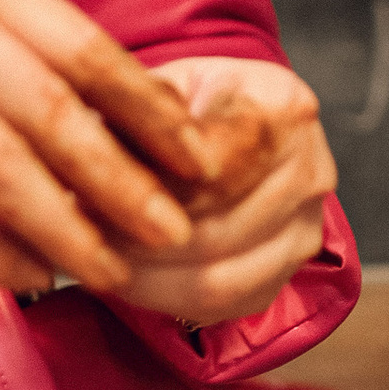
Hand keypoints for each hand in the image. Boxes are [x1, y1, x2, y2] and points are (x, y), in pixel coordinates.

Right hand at [0, 0, 240, 306]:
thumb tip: (111, 131)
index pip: (82, 43)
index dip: (148, 111)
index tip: (196, 163)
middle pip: (61, 108)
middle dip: (129, 180)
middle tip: (174, 231)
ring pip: (16, 169)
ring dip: (75, 231)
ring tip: (112, 270)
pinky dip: (0, 254)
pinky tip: (28, 278)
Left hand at [104, 54, 336, 329]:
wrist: (230, 125)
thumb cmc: (189, 103)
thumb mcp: (162, 84)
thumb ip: (140, 117)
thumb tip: (94, 162)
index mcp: (285, 107)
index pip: (216, 167)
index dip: (150, 187)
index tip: (91, 195)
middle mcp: (312, 170)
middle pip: (214, 228)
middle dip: (136, 238)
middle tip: (76, 236)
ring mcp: (305, 230)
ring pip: (216, 277)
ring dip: (144, 277)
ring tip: (93, 257)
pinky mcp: (285, 276)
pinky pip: (220, 305)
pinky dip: (163, 298)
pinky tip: (124, 277)